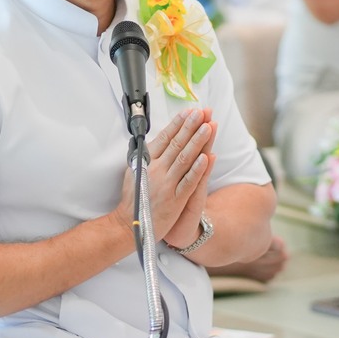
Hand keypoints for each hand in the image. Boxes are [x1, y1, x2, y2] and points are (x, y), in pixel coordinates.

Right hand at [120, 108, 215, 243]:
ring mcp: (166, 184)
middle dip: (190, 126)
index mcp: (147, 161)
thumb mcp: (135, 171)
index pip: (164, 138)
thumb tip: (155, 141)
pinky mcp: (174, 199)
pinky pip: (188, 181)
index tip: (188, 112)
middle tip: (201, 112)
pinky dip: (197, 169)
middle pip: (176, 144)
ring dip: (197, 141)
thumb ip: (145, 156)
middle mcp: (156, 170)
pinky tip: (207, 157)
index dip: (178, 124)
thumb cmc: (134, 199)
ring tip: (208, 127)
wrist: (130, 225)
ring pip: (184, 159)